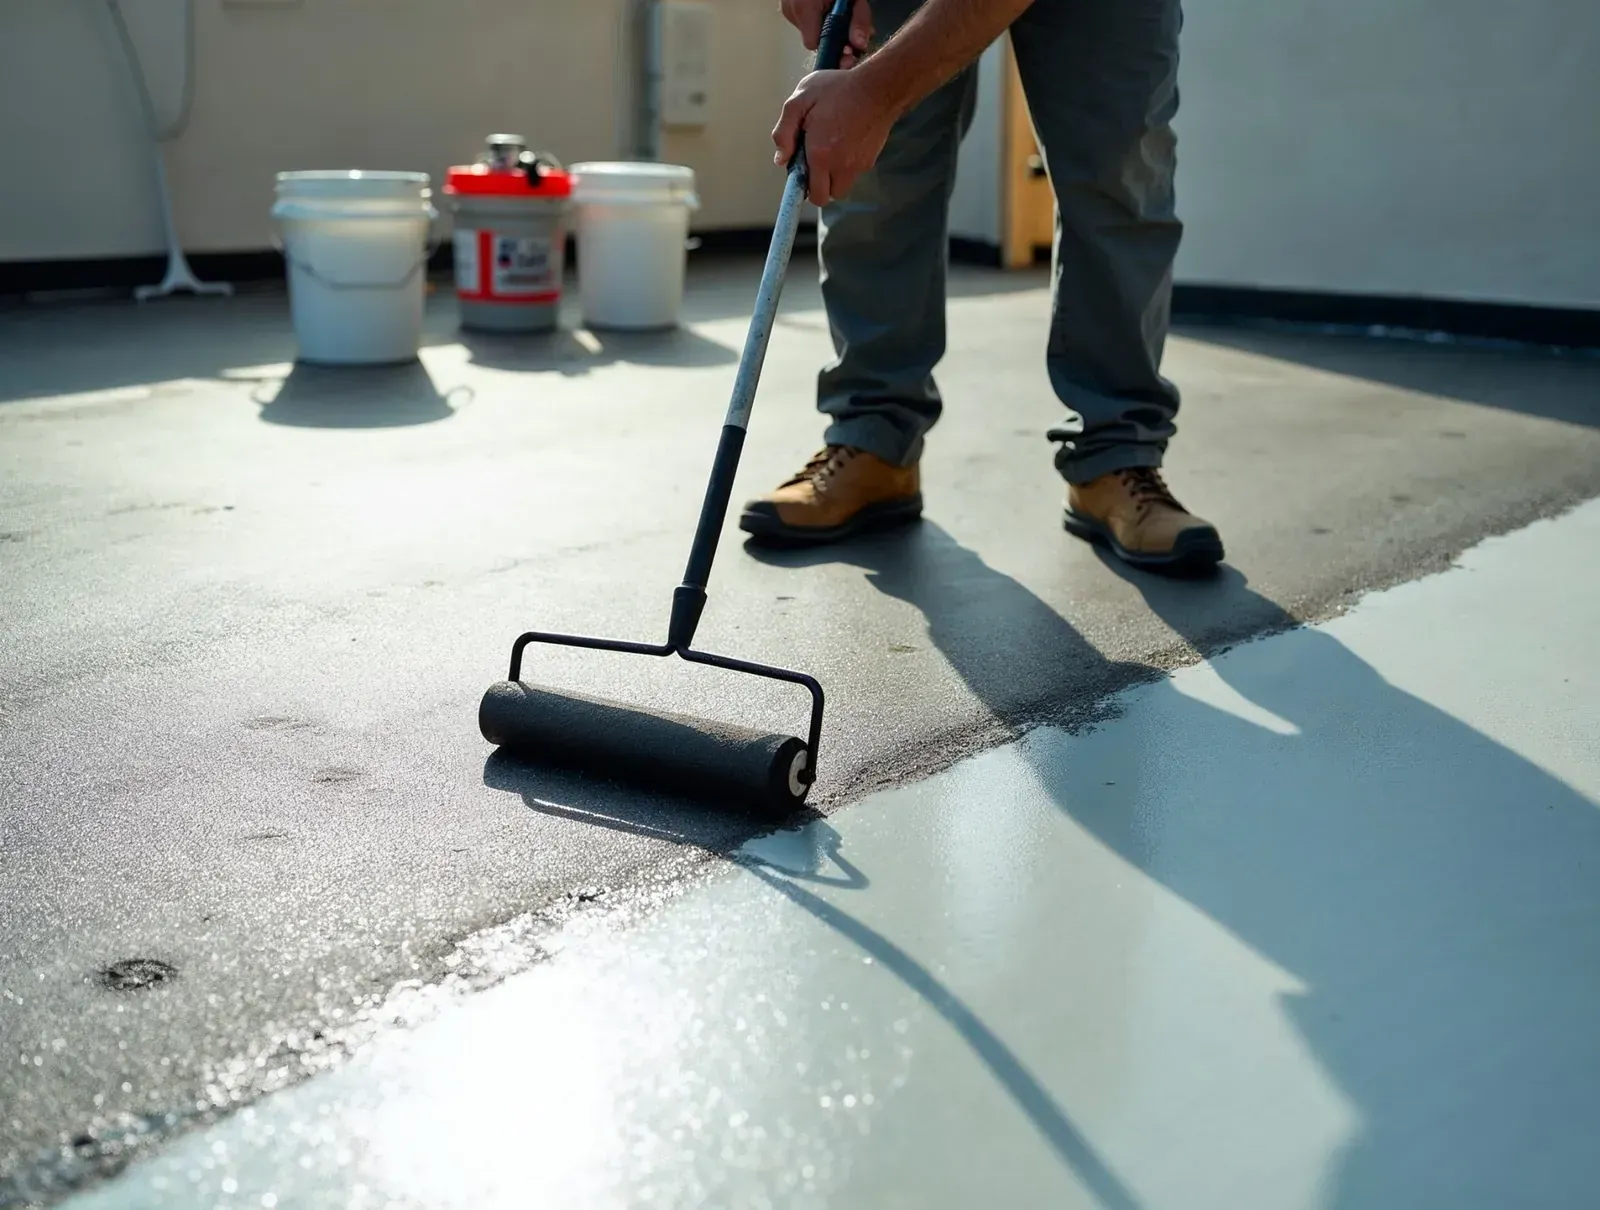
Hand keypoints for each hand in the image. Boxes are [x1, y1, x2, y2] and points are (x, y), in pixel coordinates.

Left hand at [772, 68, 896, 205]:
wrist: (878, 86)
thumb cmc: (838, 89)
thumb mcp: (800, 99)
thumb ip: (784, 132)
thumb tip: (780, 159)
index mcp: (821, 155)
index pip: (814, 194)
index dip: (804, 187)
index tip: (801, 173)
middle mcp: (842, 166)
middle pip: (828, 196)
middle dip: (818, 185)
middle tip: (814, 161)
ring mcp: (859, 165)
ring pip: (842, 186)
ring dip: (833, 176)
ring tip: (830, 149)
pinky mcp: (871, 159)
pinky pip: (854, 172)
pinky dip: (847, 164)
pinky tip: (845, 141)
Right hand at [779, 0, 873, 67]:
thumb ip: (858, 19)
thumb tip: (860, 44)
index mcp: (805, 8)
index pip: (817, 46)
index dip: (834, 49)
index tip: (849, 51)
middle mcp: (791, 9)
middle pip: (815, 39)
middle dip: (834, 37)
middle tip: (850, 27)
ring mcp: (786, 7)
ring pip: (810, 30)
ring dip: (826, 25)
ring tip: (837, 8)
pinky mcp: (787, 4)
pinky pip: (804, 19)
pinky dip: (818, 16)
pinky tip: (826, 5)